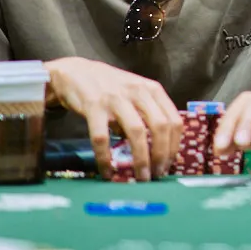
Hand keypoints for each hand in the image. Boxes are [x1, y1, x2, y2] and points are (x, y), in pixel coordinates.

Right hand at [45, 57, 181, 181]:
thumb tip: (158, 149)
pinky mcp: (94, 106)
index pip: (174, 120)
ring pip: (137, 132)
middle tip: (158, 174)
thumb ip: (148, 114)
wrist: (76, 72)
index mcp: (153, 90)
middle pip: (160, 127)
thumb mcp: (136, 94)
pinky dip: (106, 159)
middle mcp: (138, 92)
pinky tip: (108, 172)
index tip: (169, 164)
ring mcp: (116, 98)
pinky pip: (102, 138)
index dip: (174, 146)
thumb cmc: (110, 87)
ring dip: (141, 159)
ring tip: (141, 177)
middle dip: (161, 155)